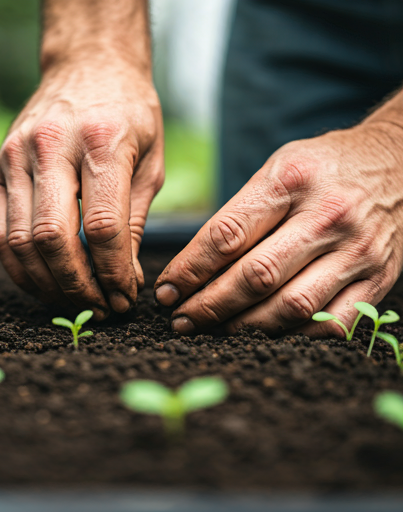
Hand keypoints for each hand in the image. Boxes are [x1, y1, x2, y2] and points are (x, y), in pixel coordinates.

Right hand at [0, 62, 163, 318]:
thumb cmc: (130, 115)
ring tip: (75, 301)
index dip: (114, 274)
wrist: (90, 66)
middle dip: (79, 287)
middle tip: (101, 309)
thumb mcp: (151, 164)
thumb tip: (125, 278)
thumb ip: (135, 223)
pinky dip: (19, 267)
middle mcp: (52, 146)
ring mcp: (17, 155)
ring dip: (48, 284)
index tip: (126, 297)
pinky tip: (45, 281)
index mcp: (102, 141)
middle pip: (53, 238)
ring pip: (19, 241)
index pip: (103, 227)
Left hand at [155, 122, 402, 336]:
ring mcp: (356, 250)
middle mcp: (326, 216)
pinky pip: (331, 324)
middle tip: (180, 320)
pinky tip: (263, 335)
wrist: (398, 163)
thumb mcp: (276, 168)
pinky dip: (291, 336)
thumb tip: (195, 268)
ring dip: (243, 327)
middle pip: (255, 276)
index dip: (190, 270)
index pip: (227, 235)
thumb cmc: (323, 167)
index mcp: (290, 180)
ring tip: (212, 331)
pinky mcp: (379, 278)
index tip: (167, 291)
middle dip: (208, 305)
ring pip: (290, 306)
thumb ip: (239, 214)